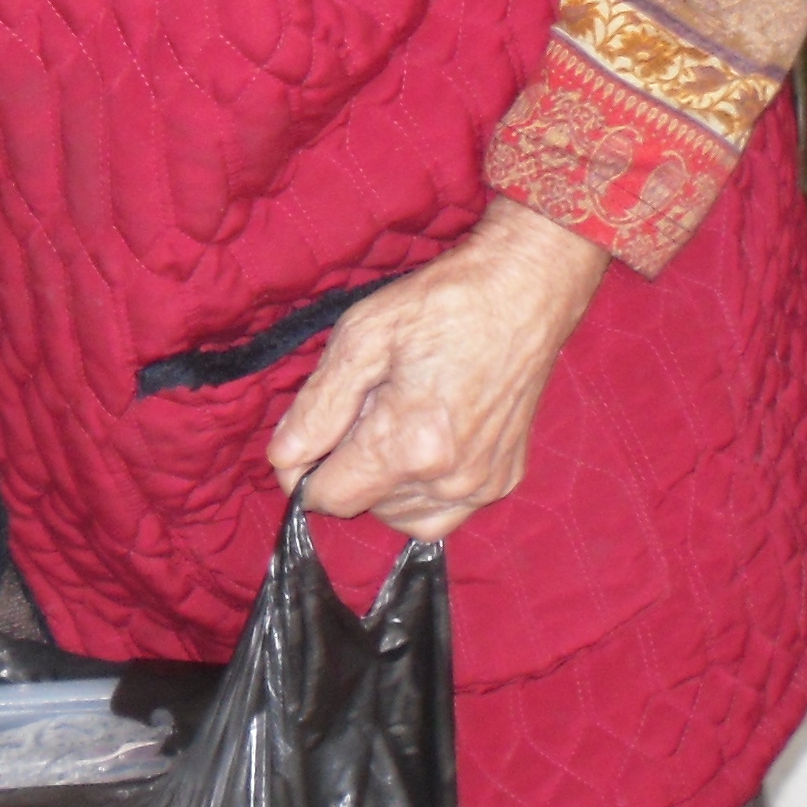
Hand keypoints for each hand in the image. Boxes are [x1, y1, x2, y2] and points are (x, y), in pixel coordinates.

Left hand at [265, 198, 610, 542]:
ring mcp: (483, 484)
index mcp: (410, 445)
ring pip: (401, 517)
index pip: (329, 498)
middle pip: (364, 506)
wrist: (522, 290)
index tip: (309, 435)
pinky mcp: (504, 479)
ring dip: (383, 483)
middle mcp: (450, 478)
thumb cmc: (442, 303)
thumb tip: (284, 458)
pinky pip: (443, 512)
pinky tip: (423, 440)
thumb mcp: (361, 337)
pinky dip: (420, 490)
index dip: (304, 471)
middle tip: (366, 405)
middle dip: (349, 465)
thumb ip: (317, 408)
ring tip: (394, 420)